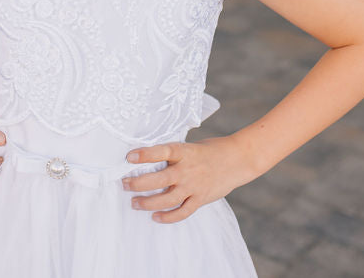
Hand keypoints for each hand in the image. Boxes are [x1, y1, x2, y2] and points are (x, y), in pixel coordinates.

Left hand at [122, 136, 257, 223]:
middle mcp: (188, 170)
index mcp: (185, 152)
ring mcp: (194, 186)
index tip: (129, 157)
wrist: (238, 159)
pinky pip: (182, 212)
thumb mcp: (191, 146)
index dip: (145, 155)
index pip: (161, 152)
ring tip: (134, 203)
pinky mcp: (201, 199)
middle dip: (138, 183)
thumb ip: (174, 154)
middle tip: (124, 184)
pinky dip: (168, 217)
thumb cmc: (211, 150)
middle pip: (159, 179)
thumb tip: (149, 160)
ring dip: (147, 203)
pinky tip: (155, 217)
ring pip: (167, 199)